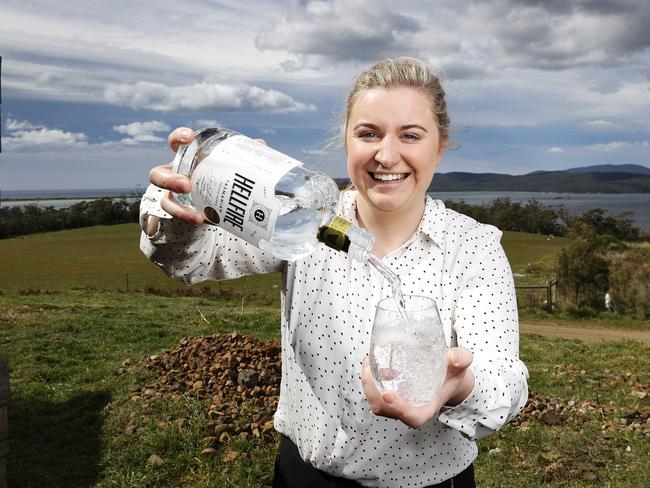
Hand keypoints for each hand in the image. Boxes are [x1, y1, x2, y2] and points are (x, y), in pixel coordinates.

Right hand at [147, 128, 267, 227]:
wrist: (217, 196)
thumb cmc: (219, 171)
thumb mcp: (228, 162)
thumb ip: (241, 154)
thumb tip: (260, 144)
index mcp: (186, 157)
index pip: (175, 143)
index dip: (178, 137)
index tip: (190, 138)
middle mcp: (175, 174)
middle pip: (158, 175)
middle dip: (169, 180)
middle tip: (186, 185)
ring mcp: (175, 195)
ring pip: (165, 201)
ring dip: (177, 209)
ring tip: (196, 217)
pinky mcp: (182, 211)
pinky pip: (180, 217)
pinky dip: (191, 220)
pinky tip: (205, 221)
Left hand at [361, 347, 474, 428]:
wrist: (449, 376)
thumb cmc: (453, 373)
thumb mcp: (461, 363)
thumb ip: (461, 359)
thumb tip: (453, 357)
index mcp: (428, 407)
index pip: (413, 417)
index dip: (400, 410)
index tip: (389, 395)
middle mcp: (411, 408)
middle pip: (386, 410)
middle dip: (373, 392)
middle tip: (370, 367)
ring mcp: (399, 403)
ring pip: (377, 403)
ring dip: (368, 385)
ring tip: (369, 362)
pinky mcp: (392, 394)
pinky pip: (375, 394)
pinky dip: (370, 381)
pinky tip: (371, 363)